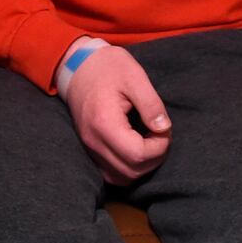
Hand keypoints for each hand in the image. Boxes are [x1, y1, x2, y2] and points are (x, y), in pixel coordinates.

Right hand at [59, 45, 171, 183]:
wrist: (78, 65)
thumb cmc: (107, 67)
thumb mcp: (134, 77)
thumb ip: (151, 104)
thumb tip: (164, 128)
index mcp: (105, 123)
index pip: (138, 155)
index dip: (159, 147)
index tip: (164, 128)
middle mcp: (93, 141)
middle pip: (130, 172)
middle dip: (153, 158)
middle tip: (160, 135)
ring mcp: (89, 147)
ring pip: (120, 178)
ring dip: (141, 166)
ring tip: (149, 142)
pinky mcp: (89, 148)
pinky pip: (110, 173)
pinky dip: (128, 168)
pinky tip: (136, 148)